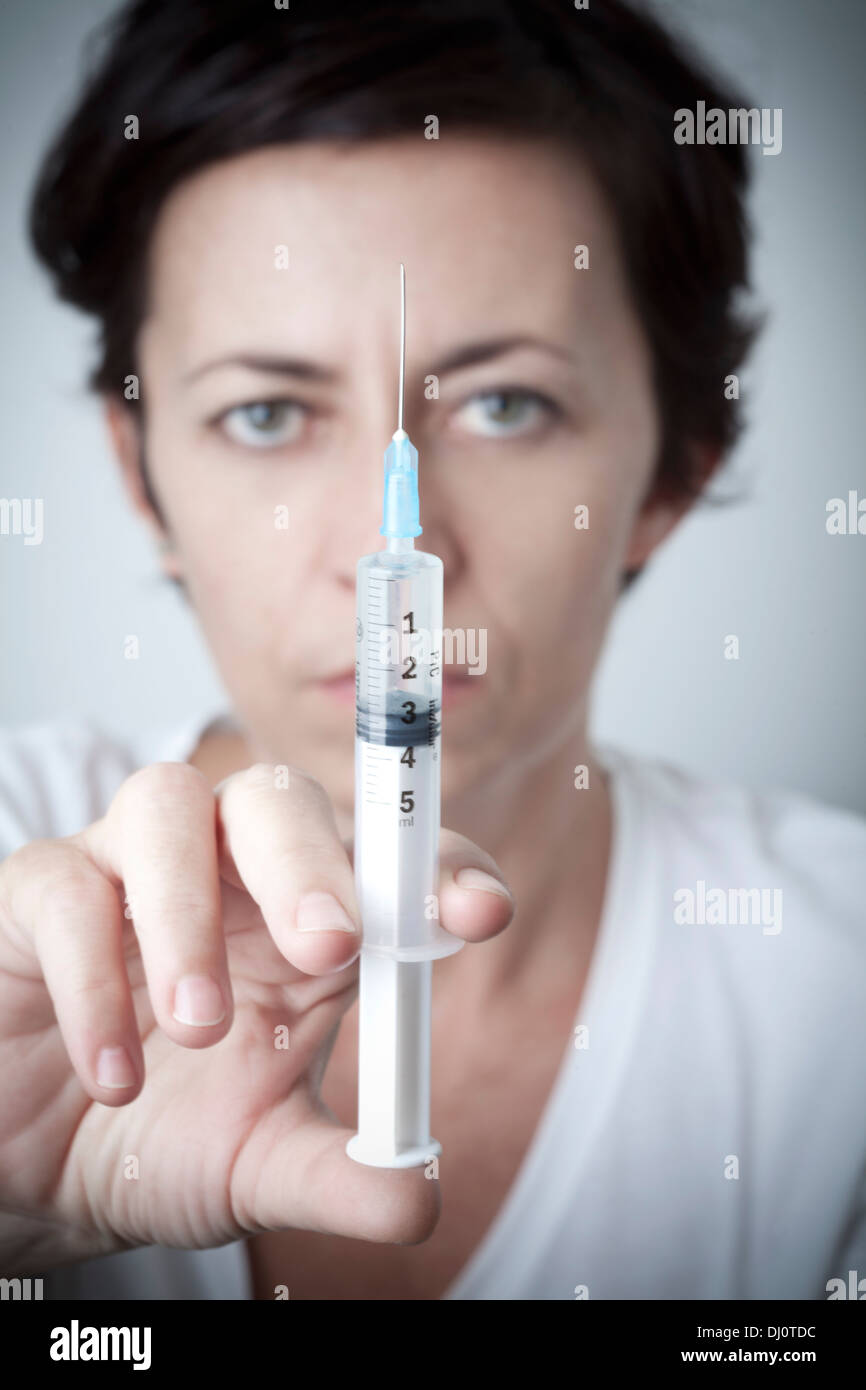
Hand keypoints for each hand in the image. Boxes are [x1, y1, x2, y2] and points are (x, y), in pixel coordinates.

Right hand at [0, 761, 513, 1273]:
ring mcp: (129, 865)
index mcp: (305, 919)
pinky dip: (96, 975)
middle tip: (329, 947)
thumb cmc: (164, 1137)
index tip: (482, 913)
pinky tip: (113, 1072)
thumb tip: (419, 1201)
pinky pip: (69, 884)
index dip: (440, 866)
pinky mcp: (42, 889)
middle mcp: (225, 869)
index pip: (387, 857)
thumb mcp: (259, 1166)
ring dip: (191, 911)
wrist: (36, 1169)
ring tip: (201, 1027)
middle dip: (311, 860)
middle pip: (277, 795)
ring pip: (169, 804)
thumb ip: (336, 1177)